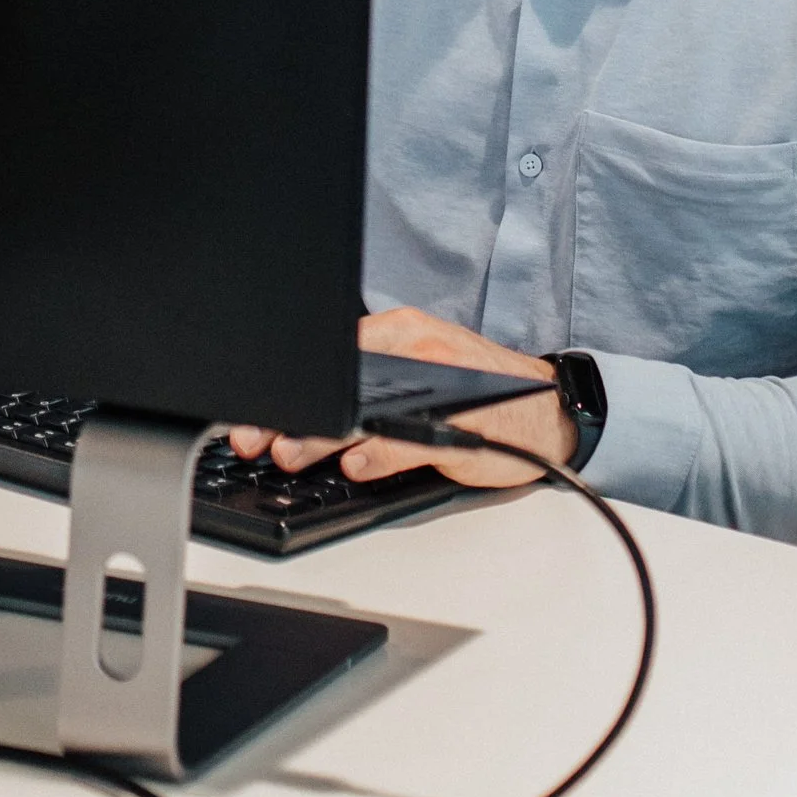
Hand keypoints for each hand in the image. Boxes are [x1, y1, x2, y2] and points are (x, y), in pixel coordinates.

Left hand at [225, 304, 575, 491]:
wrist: (546, 409)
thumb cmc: (475, 392)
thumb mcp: (419, 369)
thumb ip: (369, 380)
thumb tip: (298, 412)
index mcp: (400, 332)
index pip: (330, 354)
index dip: (286, 386)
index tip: (250, 413)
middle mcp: (418, 350)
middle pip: (341, 381)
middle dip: (291, 413)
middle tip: (254, 437)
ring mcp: (440, 387)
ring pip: (368, 410)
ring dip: (322, 435)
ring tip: (289, 452)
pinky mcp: (460, 427)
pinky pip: (410, 439)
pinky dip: (377, 454)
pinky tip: (353, 465)